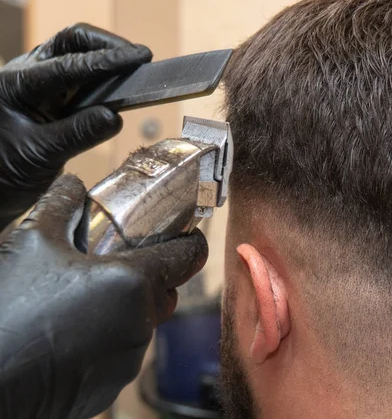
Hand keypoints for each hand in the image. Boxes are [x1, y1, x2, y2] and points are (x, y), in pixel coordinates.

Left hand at [0, 23, 151, 228]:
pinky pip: (80, 77)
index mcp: (18, 85)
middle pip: (71, 42)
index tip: (138, 59)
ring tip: (134, 71)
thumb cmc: (2, 171)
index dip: (107, 61)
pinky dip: (103, 79)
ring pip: (76, 54)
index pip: (69, 65)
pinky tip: (119, 89)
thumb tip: (114, 117)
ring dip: (105, 58)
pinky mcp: (51, 95)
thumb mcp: (40, 156)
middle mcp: (27, 74)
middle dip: (107, 44)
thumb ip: (77, 135)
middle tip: (138, 57)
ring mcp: (39, 82)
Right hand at [0, 175, 207, 418]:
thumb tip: (74, 185)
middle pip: (166, 291)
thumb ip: (61, 207)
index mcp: (132, 284)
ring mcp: (127, 361)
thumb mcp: (32, 243)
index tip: (183, 234)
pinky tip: (72, 332)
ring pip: (144, 323)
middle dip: (150, 277)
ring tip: (84, 300)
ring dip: (127, 309)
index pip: (190, 256)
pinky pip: (123, 353)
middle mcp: (140, 324)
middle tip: (117, 266)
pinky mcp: (110, 388)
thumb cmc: (8, 310)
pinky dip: (109, 339)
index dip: (190, 241)